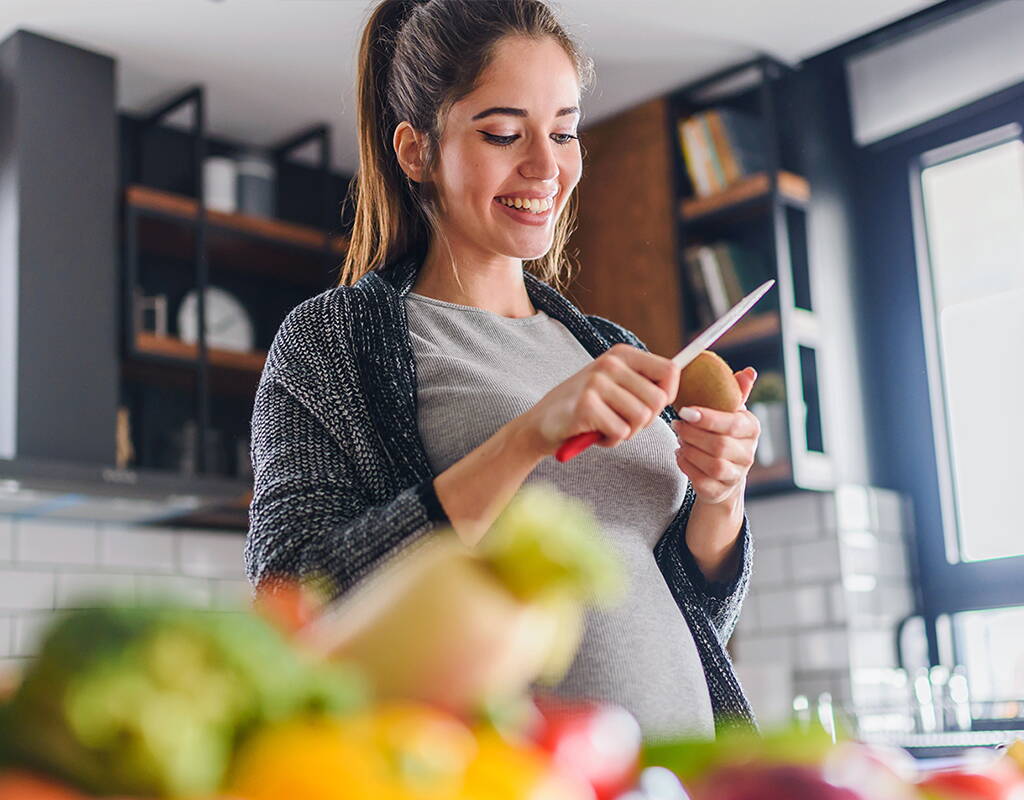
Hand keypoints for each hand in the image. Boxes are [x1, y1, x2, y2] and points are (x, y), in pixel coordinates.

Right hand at [520, 343, 680, 457]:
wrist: (540, 424)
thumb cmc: (584, 408)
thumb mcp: (615, 385)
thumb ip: (643, 383)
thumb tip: (674, 388)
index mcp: (621, 354)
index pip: (670, 370)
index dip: (668, 395)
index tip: (649, 406)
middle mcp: (610, 363)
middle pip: (658, 400)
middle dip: (646, 420)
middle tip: (622, 421)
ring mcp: (596, 383)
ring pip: (641, 418)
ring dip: (627, 432)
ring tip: (605, 426)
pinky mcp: (586, 406)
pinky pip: (621, 432)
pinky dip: (610, 441)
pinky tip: (594, 433)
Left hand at [671, 367, 760, 505]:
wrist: (723, 473)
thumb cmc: (723, 433)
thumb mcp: (730, 411)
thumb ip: (736, 391)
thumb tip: (749, 371)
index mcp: (752, 428)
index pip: (733, 423)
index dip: (708, 418)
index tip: (685, 411)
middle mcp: (749, 454)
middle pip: (720, 445)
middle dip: (693, 434)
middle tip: (676, 424)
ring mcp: (736, 475)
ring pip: (712, 465)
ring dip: (690, 451)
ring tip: (679, 439)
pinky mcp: (721, 492)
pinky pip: (702, 482)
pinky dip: (686, 467)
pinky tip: (680, 455)